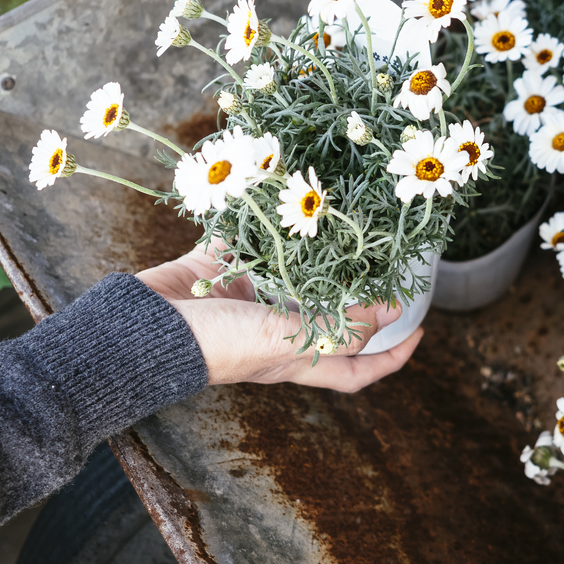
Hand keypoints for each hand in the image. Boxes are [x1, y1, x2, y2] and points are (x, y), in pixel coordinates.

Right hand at [136, 240, 422, 391]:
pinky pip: (251, 240)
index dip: (393, 358)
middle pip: (331, 315)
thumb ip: (336, 325)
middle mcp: (276, 329)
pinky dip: (266, 220)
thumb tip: (391, 311)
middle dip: (359, 291)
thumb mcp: (283, 338)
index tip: (421, 329)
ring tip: (345, 220)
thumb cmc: (213, 343)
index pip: (356, 370)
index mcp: (294, 357)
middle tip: (386, 258)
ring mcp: (248, 296)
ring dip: (319, 249)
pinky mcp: (221, 266)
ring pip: (296, 272)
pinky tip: (284, 193)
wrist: (141, 328)